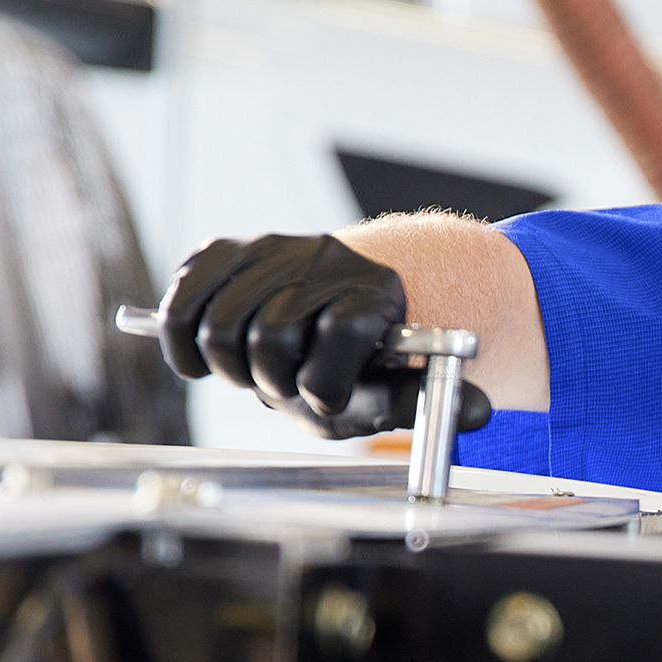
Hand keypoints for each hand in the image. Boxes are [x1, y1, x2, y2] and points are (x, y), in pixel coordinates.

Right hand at [157, 234, 416, 438]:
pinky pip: (183, 301)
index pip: (342, 332)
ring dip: (229, 367)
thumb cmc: (357, 367)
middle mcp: (325, 258)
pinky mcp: (225, 251)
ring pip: (222, 325)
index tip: (329, 394)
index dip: (328, 383)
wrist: (331, 316)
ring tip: (252, 372)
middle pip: (271, 337)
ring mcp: (271, 249)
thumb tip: (479, 412)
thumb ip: (425, 406)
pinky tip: (203, 361)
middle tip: (284, 384)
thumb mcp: (392, 393)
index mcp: (375, 291)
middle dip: (273, 380)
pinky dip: (184, 342)